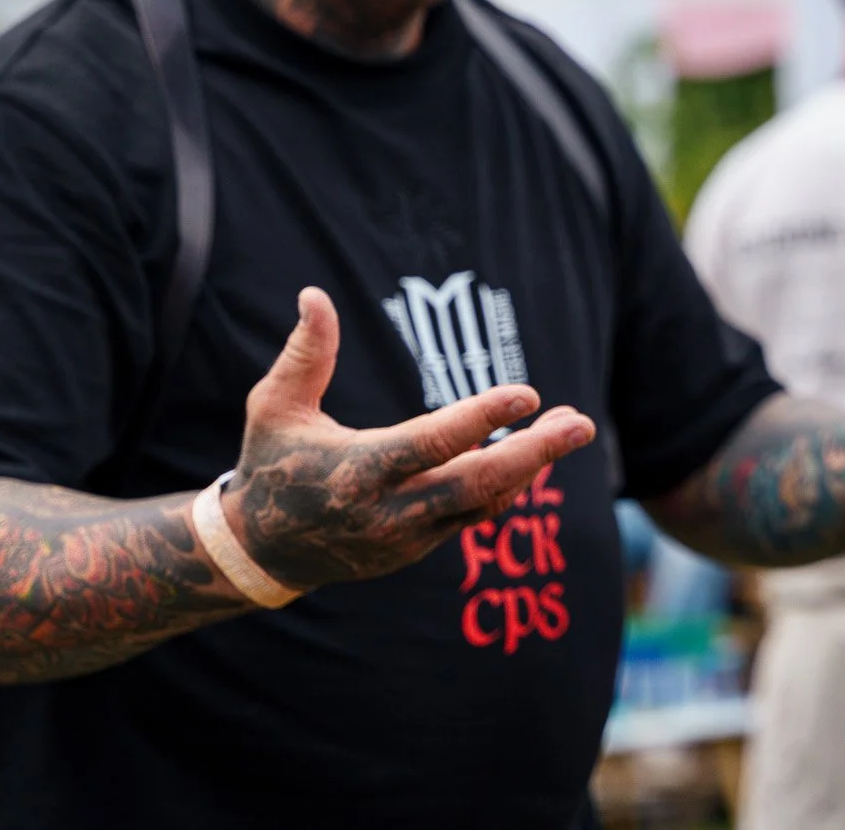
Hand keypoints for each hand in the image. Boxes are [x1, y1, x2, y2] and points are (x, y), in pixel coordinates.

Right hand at [221, 287, 595, 591]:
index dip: (480, 419)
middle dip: (534, 453)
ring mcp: (409, 536)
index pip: (430, 446)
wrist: (262, 552)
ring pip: (485, 502)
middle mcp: (389, 511)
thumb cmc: (270, 463)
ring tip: (573, 427)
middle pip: (476, 485)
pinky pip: (476, 514)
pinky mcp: (419, 548)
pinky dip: (509, 484)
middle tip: (581, 424)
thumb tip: (314, 293)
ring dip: (532, 464)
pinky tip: (536, 451)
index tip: (527, 393)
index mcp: (356, 472)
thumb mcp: (274, 406)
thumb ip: (306, 353)